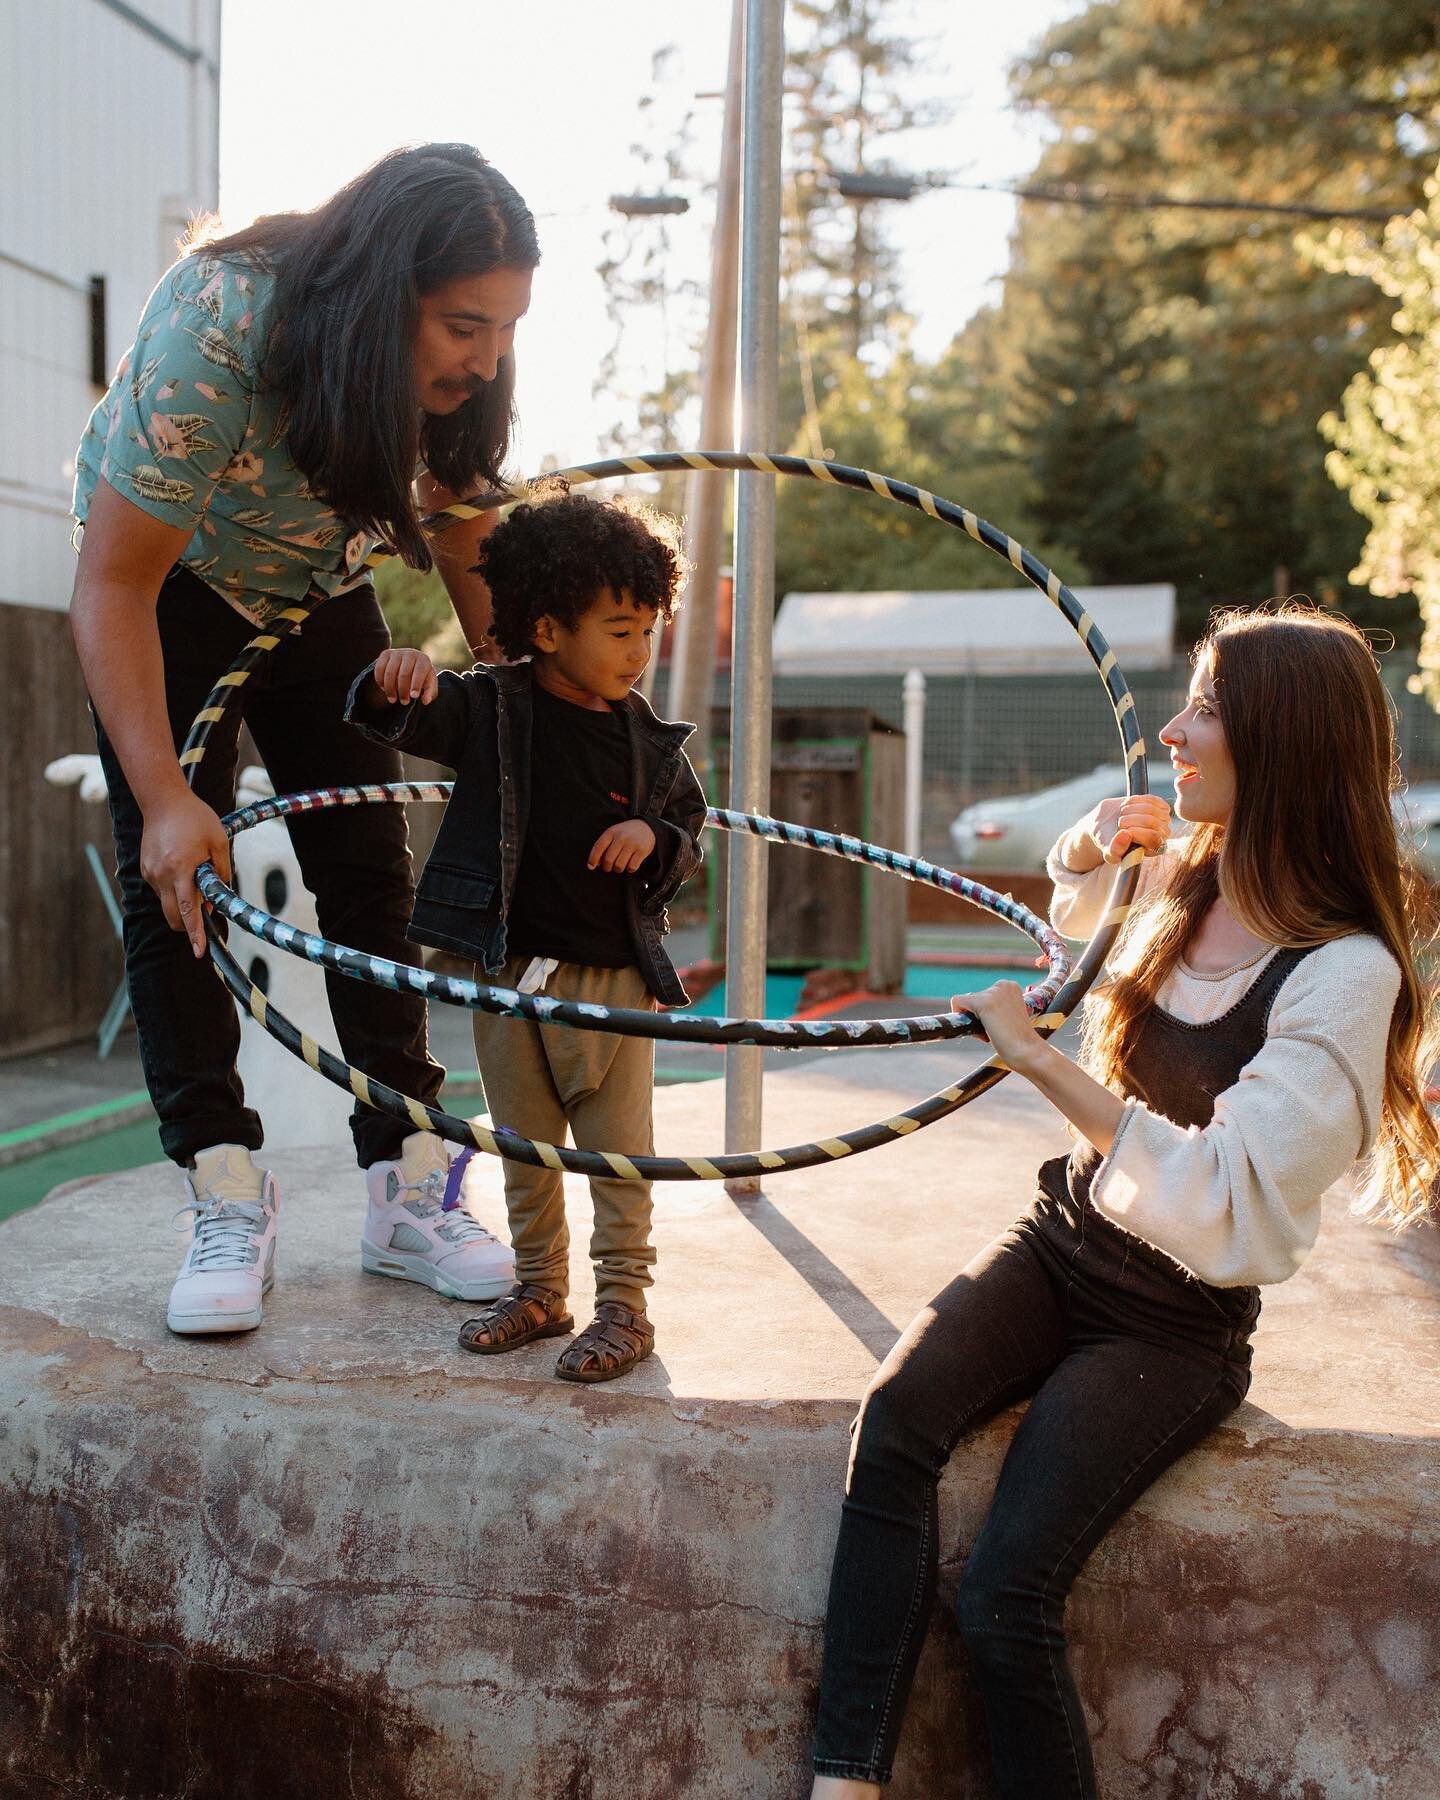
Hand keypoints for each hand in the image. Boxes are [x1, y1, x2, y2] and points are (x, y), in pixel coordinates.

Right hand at [140, 789, 232, 956]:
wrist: (163, 800)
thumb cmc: (195, 818)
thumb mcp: (219, 841)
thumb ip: (221, 871)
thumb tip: (218, 896)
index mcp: (181, 869)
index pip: (187, 910)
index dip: (194, 933)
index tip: (199, 951)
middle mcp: (161, 875)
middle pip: (172, 916)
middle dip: (188, 925)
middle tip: (205, 916)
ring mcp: (150, 873)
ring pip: (166, 903)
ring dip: (182, 903)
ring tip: (196, 878)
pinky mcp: (145, 869)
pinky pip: (161, 889)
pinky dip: (174, 890)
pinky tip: (183, 867)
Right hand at [371, 647, 437, 704]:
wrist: (410, 664)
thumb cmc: (421, 677)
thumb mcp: (428, 684)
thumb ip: (429, 692)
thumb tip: (425, 701)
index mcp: (423, 660)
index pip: (419, 672)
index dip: (416, 685)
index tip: (413, 697)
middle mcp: (410, 653)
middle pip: (403, 674)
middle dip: (403, 691)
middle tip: (404, 702)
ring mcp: (396, 652)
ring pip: (390, 673)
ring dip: (390, 689)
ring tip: (393, 700)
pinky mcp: (385, 654)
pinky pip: (379, 669)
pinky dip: (380, 681)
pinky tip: (384, 689)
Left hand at [588, 818, 656, 873]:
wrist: (647, 827)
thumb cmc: (626, 833)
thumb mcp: (613, 834)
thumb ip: (603, 846)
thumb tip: (594, 864)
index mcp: (612, 832)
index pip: (599, 847)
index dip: (593, 859)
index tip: (591, 867)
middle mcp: (621, 837)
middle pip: (608, 860)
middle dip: (607, 867)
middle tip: (609, 867)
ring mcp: (632, 843)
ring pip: (619, 866)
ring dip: (618, 869)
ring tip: (619, 866)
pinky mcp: (642, 850)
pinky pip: (631, 867)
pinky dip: (629, 869)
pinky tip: (630, 864)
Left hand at [960, 980, 1046, 1072]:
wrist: (1028, 1051)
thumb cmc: (1019, 1040)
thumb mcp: (1009, 1017)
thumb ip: (995, 1009)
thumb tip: (973, 1010)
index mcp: (1010, 987)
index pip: (984, 996)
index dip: (986, 1015)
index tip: (1000, 1027)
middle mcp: (1003, 984)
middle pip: (973, 999)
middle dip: (978, 1018)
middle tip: (995, 1033)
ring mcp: (993, 992)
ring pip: (965, 1003)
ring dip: (973, 1022)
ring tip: (991, 1034)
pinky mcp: (984, 1002)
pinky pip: (957, 1002)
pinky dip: (960, 1018)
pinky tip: (980, 1032)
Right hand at [1089, 794, 1171, 863]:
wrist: (1108, 826)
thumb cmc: (1111, 842)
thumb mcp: (1109, 852)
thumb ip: (1116, 849)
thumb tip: (1125, 834)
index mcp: (1154, 850)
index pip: (1153, 838)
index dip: (1135, 832)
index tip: (1122, 830)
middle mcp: (1163, 836)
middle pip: (1152, 822)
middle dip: (1130, 819)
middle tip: (1119, 822)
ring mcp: (1164, 820)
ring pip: (1150, 809)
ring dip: (1130, 809)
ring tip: (1122, 815)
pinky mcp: (1161, 806)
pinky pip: (1150, 799)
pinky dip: (1134, 800)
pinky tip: (1127, 806)